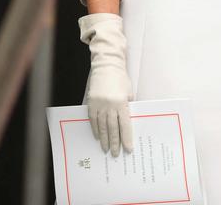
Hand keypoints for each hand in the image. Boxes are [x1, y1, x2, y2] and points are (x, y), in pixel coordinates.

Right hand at [79, 13, 133, 155]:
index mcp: (122, 103)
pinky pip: (93, 120)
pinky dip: (95, 129)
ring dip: (104, 139)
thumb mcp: (129, 92)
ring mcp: (99, 104)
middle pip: (112, 129)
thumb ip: (128, 107)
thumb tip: (127, 124)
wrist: (106, 65)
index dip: (126, 139)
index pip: (125, 125)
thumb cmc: (120, 78)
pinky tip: (98, 137)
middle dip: (115, 143)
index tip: (128, 149)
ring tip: (106, 149)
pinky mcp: (91, 102)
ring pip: (102, 126)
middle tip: (115, 154)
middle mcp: (110, 105)